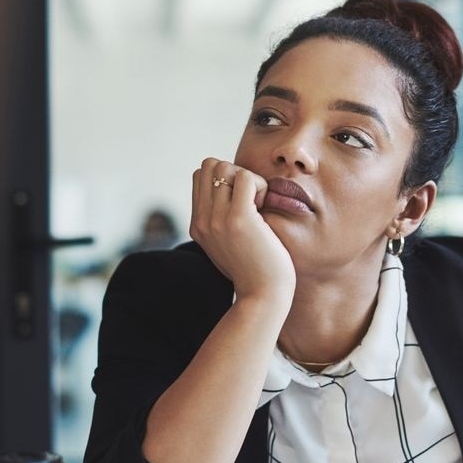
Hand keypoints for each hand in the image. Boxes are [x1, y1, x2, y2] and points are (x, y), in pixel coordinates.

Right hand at [190, 158, 295, 301]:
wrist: (263, 296)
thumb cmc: (256, 270)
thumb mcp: (229, 244)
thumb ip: (222, 220)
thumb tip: (232, 190)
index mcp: (198, 226)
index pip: (200, 176)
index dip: (224, 179)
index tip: (242, 202)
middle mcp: (202, 221)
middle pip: (209, 165)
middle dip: (233, 173)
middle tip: (250, 200)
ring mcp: (217, 220)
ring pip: (225, 166)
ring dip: (247, 178)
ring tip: (258, 205)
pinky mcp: (238, 219)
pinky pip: (245, 176)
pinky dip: (260, 185)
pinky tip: (264, 208)